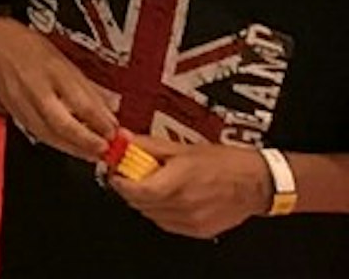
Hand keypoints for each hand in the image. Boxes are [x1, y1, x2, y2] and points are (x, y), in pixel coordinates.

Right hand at [0, 21, 118, 163]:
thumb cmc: (28, 47)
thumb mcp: (62, 58)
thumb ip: (86, 87)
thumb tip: (110, 112)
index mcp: (51, 68)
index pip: (79, 100)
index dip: (99, 120)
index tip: (114, 131)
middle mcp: (35, 86)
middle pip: (61, 122)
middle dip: (85, 141)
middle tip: (104, 150)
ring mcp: (21, 101)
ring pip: (48, 133)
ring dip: (72, 148)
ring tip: (92, 155)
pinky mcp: (13, 112)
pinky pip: (37, 132)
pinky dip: (56, 143)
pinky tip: (70, 148)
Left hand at [120, 139, 274, 239]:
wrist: (255, 183)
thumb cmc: (226, 163)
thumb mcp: (183, 147)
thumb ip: (149, 146)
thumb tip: (124, 140)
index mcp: (178, 182)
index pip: (136, 190)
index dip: (120, 182)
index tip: (116, 172)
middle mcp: (184, 205)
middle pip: (140, 203)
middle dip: (129, 189)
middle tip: (129, 174)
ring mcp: (192, 221)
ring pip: (151, 215)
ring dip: (144, 201)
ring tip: (150, 184)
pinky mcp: (199, 231)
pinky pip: (167, 223)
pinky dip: (160, 211)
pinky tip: (167, 198)